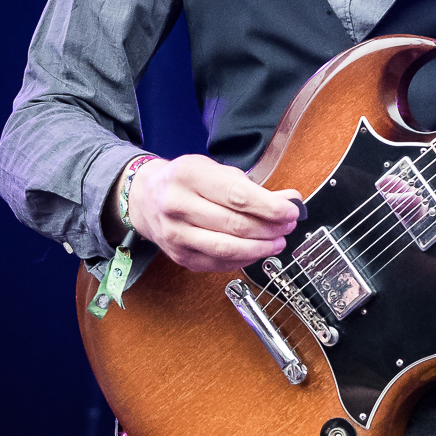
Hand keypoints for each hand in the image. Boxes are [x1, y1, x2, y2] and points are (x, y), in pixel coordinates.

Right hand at [114, 154, 302, 272]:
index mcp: (189, 175)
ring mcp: (176, 234)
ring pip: (227, 249)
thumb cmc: (185, 182)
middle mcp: (177, 205)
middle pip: (235, 225)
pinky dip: (243, 260)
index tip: (291, 212)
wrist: (144, 198)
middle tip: (288, 227)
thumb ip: (253, 188)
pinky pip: (219, 264)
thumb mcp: (216, 172)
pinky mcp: (180, 256)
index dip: (270, 207)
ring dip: (260, 248)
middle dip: (269, 229)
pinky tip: (256, 251)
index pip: (237, 196)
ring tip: (277, 242)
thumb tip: (290, 200)